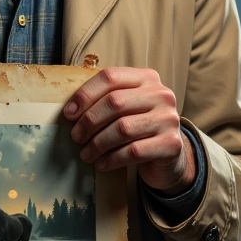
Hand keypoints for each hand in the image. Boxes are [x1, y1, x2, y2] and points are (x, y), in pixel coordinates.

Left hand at [63, 66, 195, 193]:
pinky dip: (112, 159)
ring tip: (86, 154)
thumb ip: (106, 100)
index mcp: (147, 78)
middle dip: (89, 121)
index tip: (69, 113)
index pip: (110, 77)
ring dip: (98, 143)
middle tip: (76, 137)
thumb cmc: (139, 127)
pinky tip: (102, 164)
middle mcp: (161, 94)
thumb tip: (71, 111)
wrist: (169, 154)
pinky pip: (134, 151)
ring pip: (123, 128)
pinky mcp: (171, 144)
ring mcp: (169, 119)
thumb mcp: (127, 107)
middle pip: (115, 102)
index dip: (85, 94)